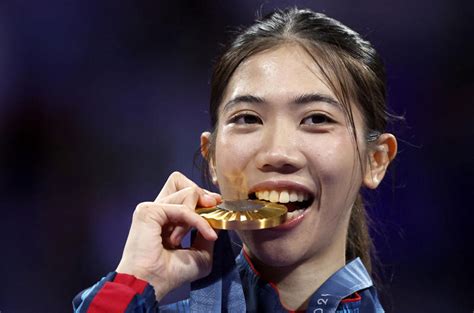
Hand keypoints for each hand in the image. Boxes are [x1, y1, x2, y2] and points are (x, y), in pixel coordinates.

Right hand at [115, 171, 220, 299]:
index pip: (183, 193)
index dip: (201, 195)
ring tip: (195, 235)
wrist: (151, 284)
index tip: (217, 204)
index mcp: (164, 218)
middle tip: (213, 205)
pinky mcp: (149, 211)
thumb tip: (215, 218)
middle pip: (178, 180)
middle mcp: (157, 210)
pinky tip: (207, 234)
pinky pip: (184, 208)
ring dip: (198, 214)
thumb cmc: (171, 274)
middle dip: (200, 192)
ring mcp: (151, 208)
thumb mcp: (200, 253)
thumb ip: (207, 232)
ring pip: (185, 192)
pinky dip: (198, 221)